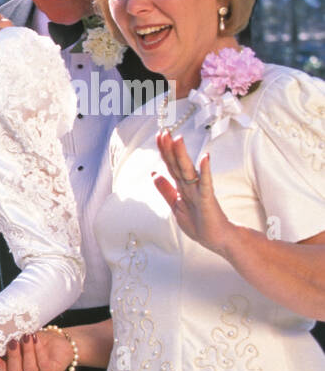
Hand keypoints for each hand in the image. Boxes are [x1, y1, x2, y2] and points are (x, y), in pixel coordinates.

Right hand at [0, 331, 70, 370]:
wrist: (61, 342)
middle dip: (13, 356)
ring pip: (29, 369)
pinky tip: (36, 340)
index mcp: (16, 369)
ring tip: (26, 337)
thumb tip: (1, 338)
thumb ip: (13, 344)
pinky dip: (38, 351)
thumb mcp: (23, 341)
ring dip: (27, 351)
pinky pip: (43, 365)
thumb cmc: (40, 342)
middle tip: (12, 342)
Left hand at [153, 130, 236, 255]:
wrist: (217, 238)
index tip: (159, 135)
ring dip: (183, 155)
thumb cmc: (198, 223)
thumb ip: (165, 190)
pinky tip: (205, 158)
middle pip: (177, 164)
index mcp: (181, 187)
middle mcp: (190, 186)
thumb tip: (154, 174)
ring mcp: (199, 191)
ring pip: (189, 170)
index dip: (164, 151)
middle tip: (163, 131)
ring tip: (178, 139)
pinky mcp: (208, 200)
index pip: (171, 165)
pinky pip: (206, 184)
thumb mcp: (175, 205)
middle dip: (170, 148)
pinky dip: (205, 171)